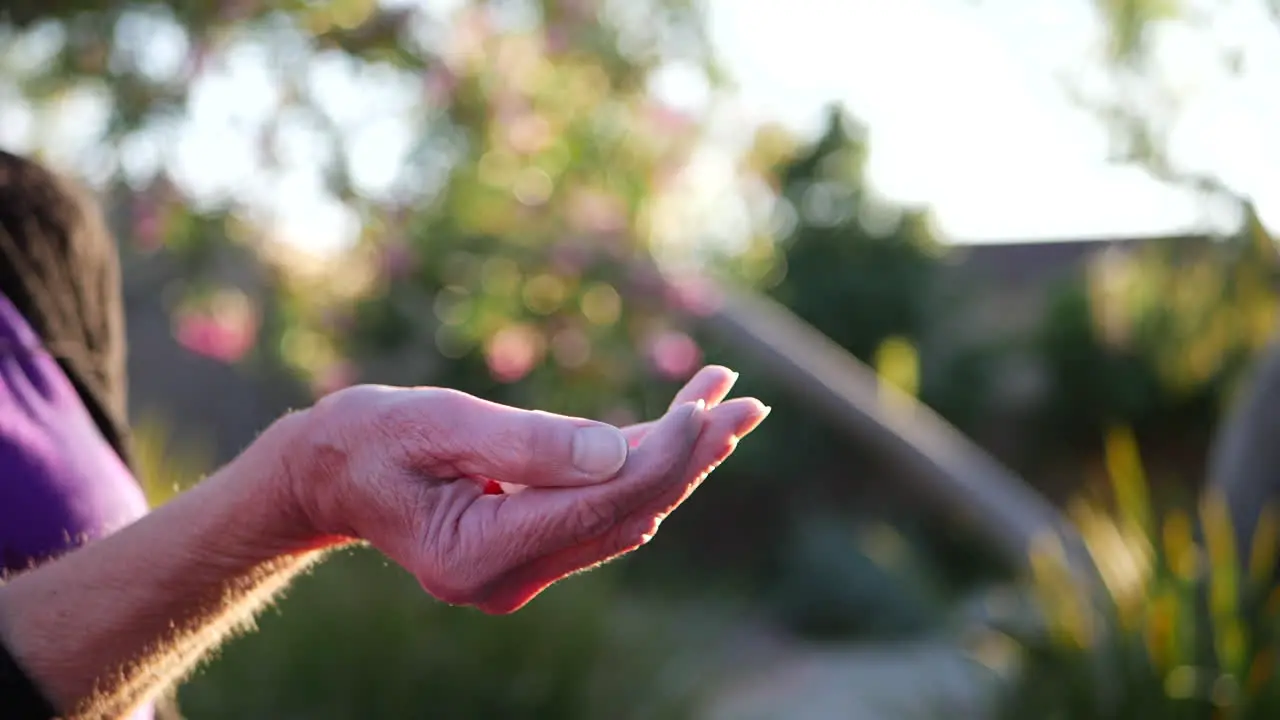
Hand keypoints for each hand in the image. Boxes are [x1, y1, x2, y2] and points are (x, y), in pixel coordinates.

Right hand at [283, 366, 768, 612]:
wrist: (331, 473)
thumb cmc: (370, 438)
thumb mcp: (437, 424)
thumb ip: (526, 441)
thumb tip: (622, 450)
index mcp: (477, 554)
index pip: (597, 506)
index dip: (662, 455)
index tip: (708, 405)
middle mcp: (508, 577)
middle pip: (625, 514)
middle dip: (690, 455)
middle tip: (747, 404)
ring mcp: (521, 571)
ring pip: (623, 511)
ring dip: (679, 458)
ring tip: (732, 404)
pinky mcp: (530, 550)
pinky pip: (601, 507)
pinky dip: (644, 463)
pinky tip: (684, 426)